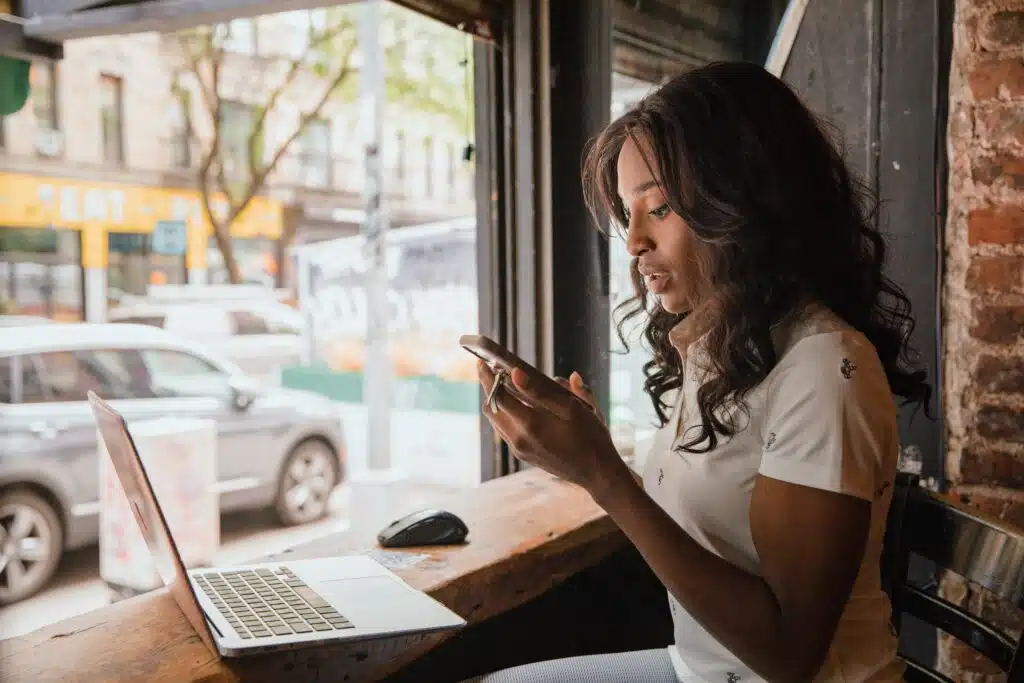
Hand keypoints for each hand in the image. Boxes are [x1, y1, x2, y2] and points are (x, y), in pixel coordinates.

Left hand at [477, 362, 630, 498]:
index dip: (489, 378)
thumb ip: (542, 390)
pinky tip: (517, 404)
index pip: (499, 396)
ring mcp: (520, 449)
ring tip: (503, 384)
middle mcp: (520, 439)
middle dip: (490, 387)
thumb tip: (516, 373)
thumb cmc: (591, 437)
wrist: (598, 473)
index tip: (483, 362)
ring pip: (496, 420)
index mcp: (531, 425)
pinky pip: (505, 430)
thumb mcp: (572, 408)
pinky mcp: (523, 454)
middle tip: (492, 369)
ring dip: (497, 401)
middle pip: (492, 408)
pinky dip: (506, 414)